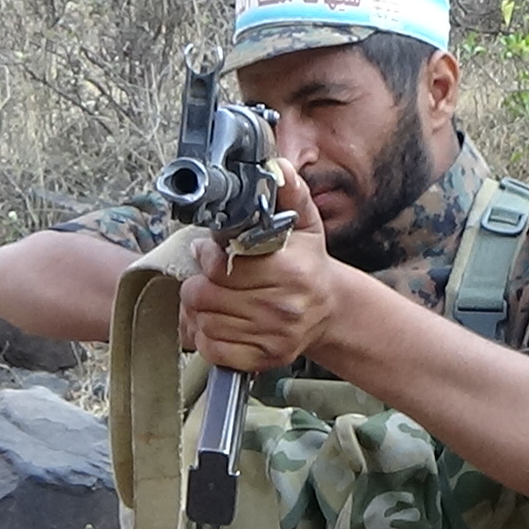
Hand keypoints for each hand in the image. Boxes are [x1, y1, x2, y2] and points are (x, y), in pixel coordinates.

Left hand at [179, 161, 336, 371]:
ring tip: (211, 297)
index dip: (205, 256)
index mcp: (290, 272)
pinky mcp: (263, 359)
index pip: (221, 268)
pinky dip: (206, 336)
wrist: (330, 310)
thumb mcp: (305, 225)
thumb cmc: (309, 265)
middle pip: (205, 297)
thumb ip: (289, 193)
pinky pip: (212, 349)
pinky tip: (218, 322)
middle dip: (198, 283)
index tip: (208, 251)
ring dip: (199, 310)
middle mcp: (282, 308)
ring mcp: (273, 337)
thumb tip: (276, 168)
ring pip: (204, 323)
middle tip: (207, 276)